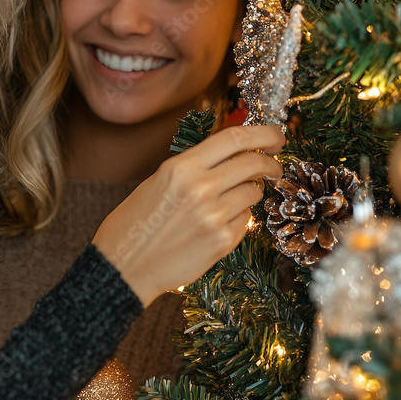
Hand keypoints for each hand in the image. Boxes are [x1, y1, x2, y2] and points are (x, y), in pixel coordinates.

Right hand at [91, 125, 284, 306]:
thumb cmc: (136, 221)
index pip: (235, 138)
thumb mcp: (159, 180)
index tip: (276, 135)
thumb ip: (196, 165)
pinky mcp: (222, 243)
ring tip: (229, 200)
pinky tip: (216, 224)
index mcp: (181, 167)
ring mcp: (214, 217)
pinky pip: (245, 221)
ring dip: (250, 192)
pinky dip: (238, 218)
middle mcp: (201, 189)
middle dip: (271, 162)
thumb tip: (233, 152)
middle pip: (254, 163)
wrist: (124, 266)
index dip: (264, 133)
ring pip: (253, 192)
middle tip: (274, 166)